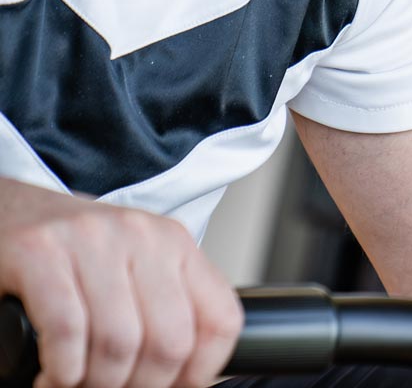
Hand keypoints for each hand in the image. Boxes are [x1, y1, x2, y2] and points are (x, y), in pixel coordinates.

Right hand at [0, 180, 241, 387]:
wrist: (11, 210)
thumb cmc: (74, 255)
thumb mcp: (134, 272)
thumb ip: (165, 311)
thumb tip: (187, 378)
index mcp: (176, 243)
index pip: (222, 319)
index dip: (201, 373)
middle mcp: (141, 235)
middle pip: (170, 341)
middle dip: (143, 387)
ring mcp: (91, 239)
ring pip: (120, 343)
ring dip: (96, 385)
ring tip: (78, 386)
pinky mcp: (40, 251)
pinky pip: (68, 330)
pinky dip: (62, 373)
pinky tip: (52, 378)